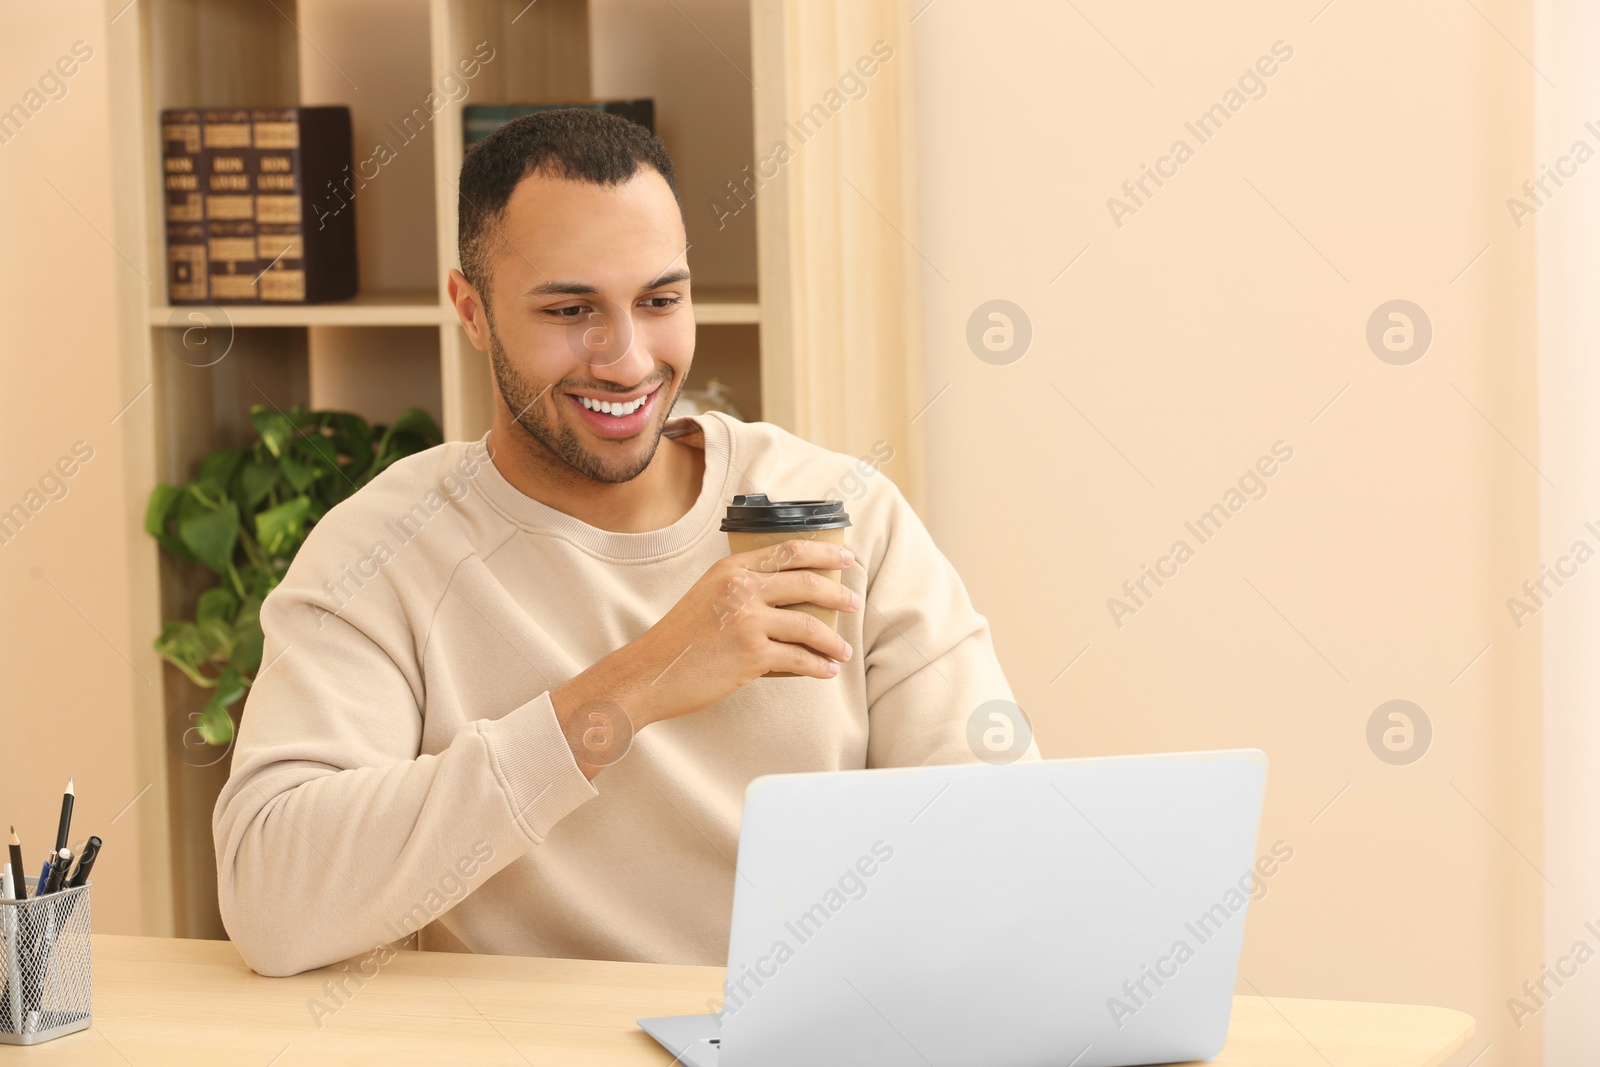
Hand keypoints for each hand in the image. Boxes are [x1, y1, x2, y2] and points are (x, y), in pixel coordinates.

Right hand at [551, 539, 859, 764]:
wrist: (650, 673)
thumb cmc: (680, 640)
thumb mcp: (707, 597)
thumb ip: (743, 591)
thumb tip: (791, 600)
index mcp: (731, 569)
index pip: (788, 551)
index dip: (823, 554)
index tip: (846, 560)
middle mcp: (740, 588)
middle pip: (806, 582)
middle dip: (839, 593)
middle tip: (855, 603)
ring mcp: (747, 621)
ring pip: (809, 625)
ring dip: (833, 640)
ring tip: (843, 651)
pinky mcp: (751, 654)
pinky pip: (798, 659)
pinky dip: (818, 667)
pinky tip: (826, 671)